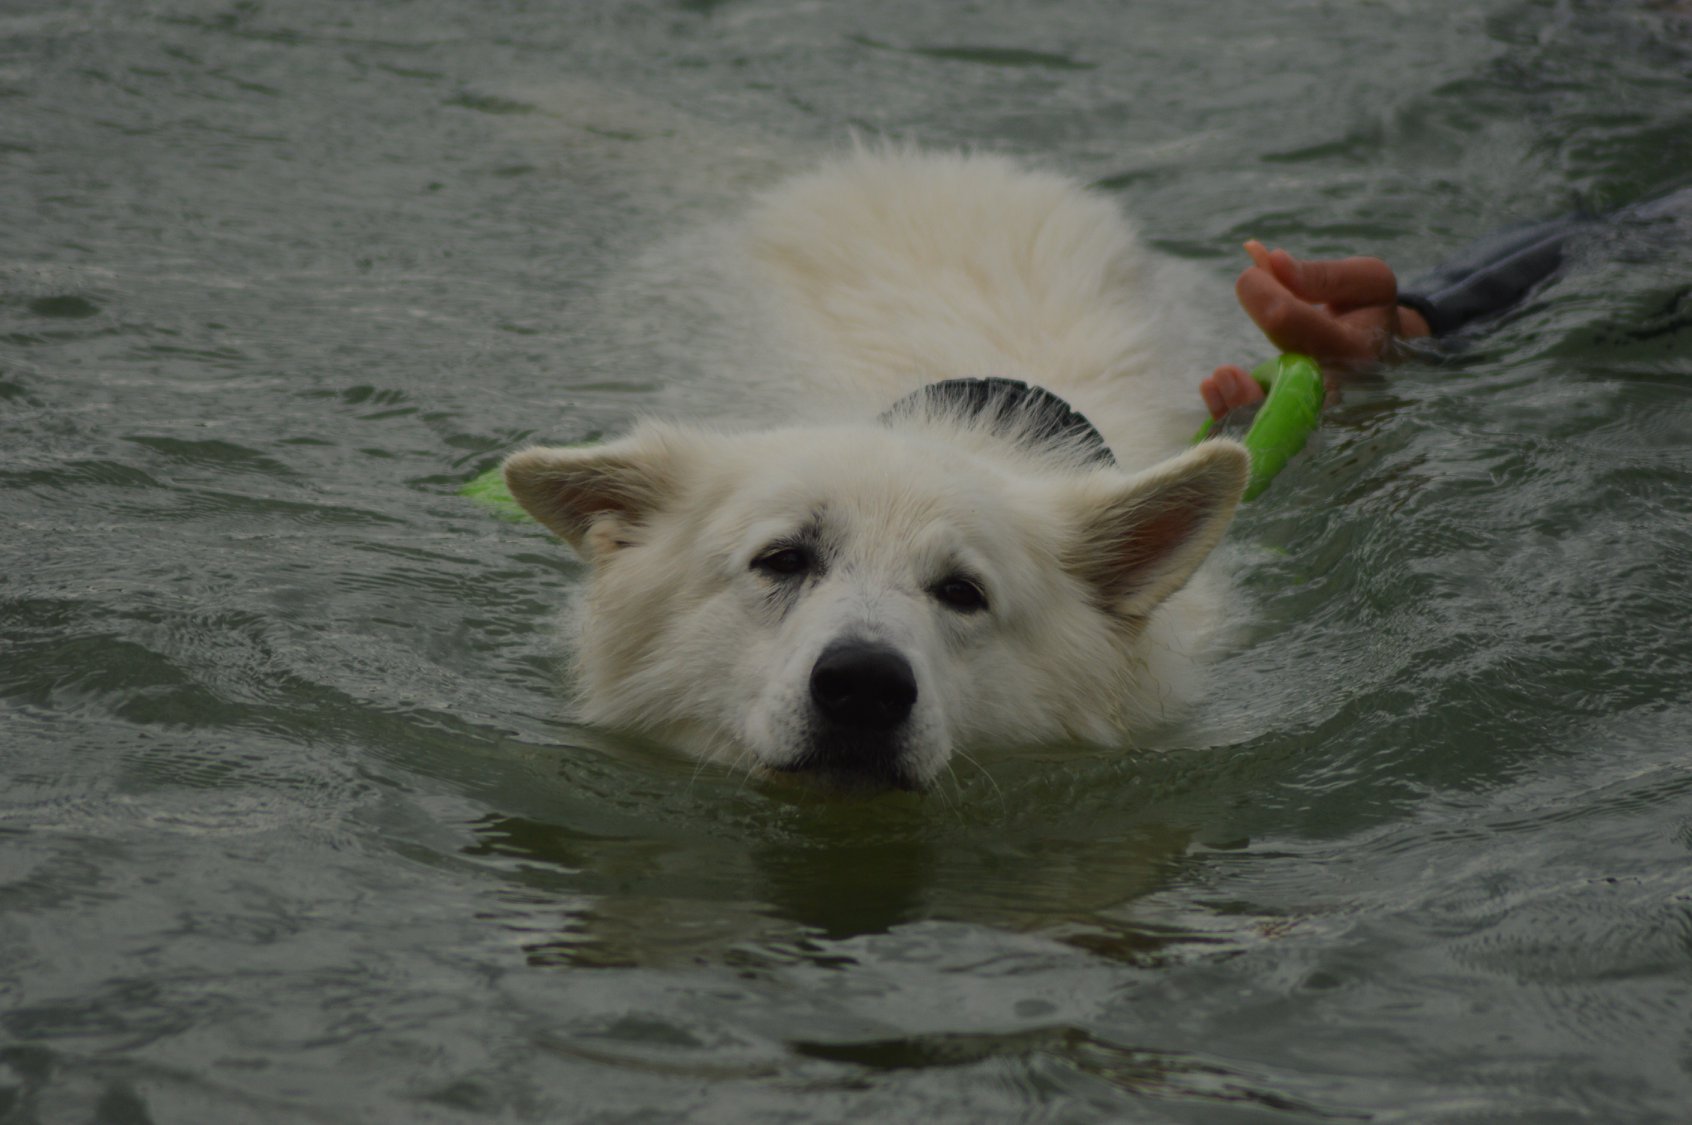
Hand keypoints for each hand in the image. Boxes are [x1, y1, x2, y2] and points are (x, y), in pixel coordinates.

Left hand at [1200, 242, 1430, 419]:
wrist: (1380, 347)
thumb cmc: (1368, 307)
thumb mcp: (1364, 280)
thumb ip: (1320, 275)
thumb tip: (1271, 261)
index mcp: (1354, 345)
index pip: (1304, 328)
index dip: (1270, 297)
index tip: (1251, 271)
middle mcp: (1333, 382)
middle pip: (1287, 386)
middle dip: (1254, 378)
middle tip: (1223, 366)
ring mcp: (1310, 401)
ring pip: (1272, 413)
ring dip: (1239, 401)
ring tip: (1217, 378)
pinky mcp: (1288, 409)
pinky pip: (1256, 419)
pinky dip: (1228, 410)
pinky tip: (1210, 388)